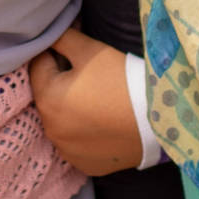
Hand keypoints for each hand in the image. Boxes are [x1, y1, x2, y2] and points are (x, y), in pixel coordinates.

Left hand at [27, 28, 142, 175]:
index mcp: (46, 99)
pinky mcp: (85, 164)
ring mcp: (67, 151)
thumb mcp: (91, 50)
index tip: (76, 53)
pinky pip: (77, 142)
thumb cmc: (122, 79)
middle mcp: (50, 129)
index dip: (55, 54)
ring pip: (62, 120)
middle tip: (91, 75)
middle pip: (49, 95)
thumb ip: (63, 38)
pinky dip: (85, 132)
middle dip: (62, 82)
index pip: (39, 65)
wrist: (159, 119)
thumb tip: (49, 33)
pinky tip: (103, 122)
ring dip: (71, 109)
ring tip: (98, 98)